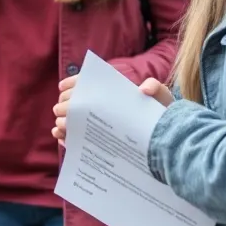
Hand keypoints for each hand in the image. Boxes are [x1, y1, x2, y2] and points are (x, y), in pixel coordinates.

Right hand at [51, 75, 173, 145]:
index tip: (63, 89)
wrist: (165, 138)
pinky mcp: (96, 142)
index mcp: (110, 92)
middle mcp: (99, 107)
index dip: (71, 84)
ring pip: (71, 121)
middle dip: (65, 106)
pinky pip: (76, 140)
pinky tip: (64, 139)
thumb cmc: (161, 114)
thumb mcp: (162, 98)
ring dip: (62, 123)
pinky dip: (66, 139)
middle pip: (73, 102)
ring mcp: (96, 125)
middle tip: (63, 113)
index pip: (85, 83)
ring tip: (61, 127)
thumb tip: (142, 89)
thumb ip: (155, 88)